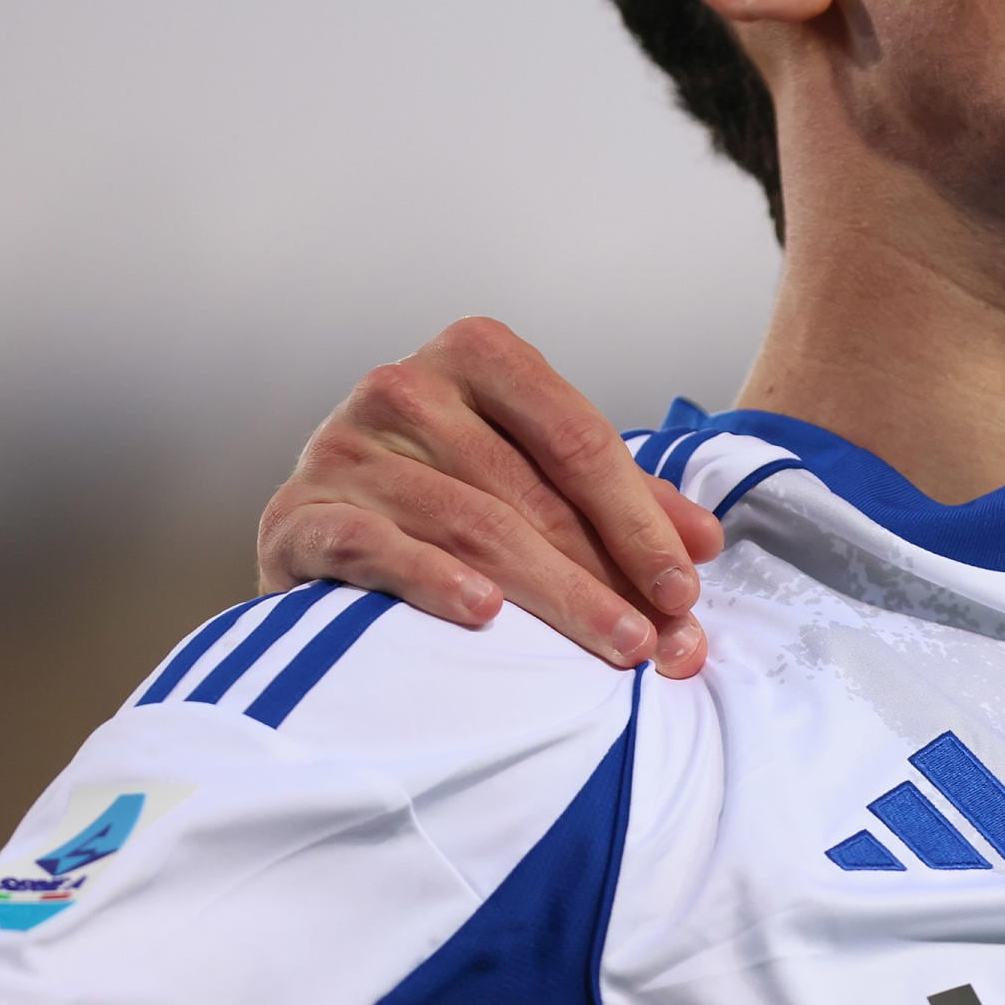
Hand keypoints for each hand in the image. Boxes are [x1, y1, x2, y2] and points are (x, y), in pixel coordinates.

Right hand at [257, 319, 722, 675]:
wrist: (323, 525)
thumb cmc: (452, 490)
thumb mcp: (541, 474)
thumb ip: (624, 499)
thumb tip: (704, 543)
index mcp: (479, 356)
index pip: (580, 439)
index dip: (639, 519)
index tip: (686, 588)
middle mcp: (407, 387)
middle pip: (534, 493)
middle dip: (611, 574)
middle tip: (666, 641)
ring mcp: (345, 448)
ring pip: (474, 525)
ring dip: (557, 595)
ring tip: (617, 648)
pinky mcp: (300, 514)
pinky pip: (376, 546)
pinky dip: (433, 579)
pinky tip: (486, 613)